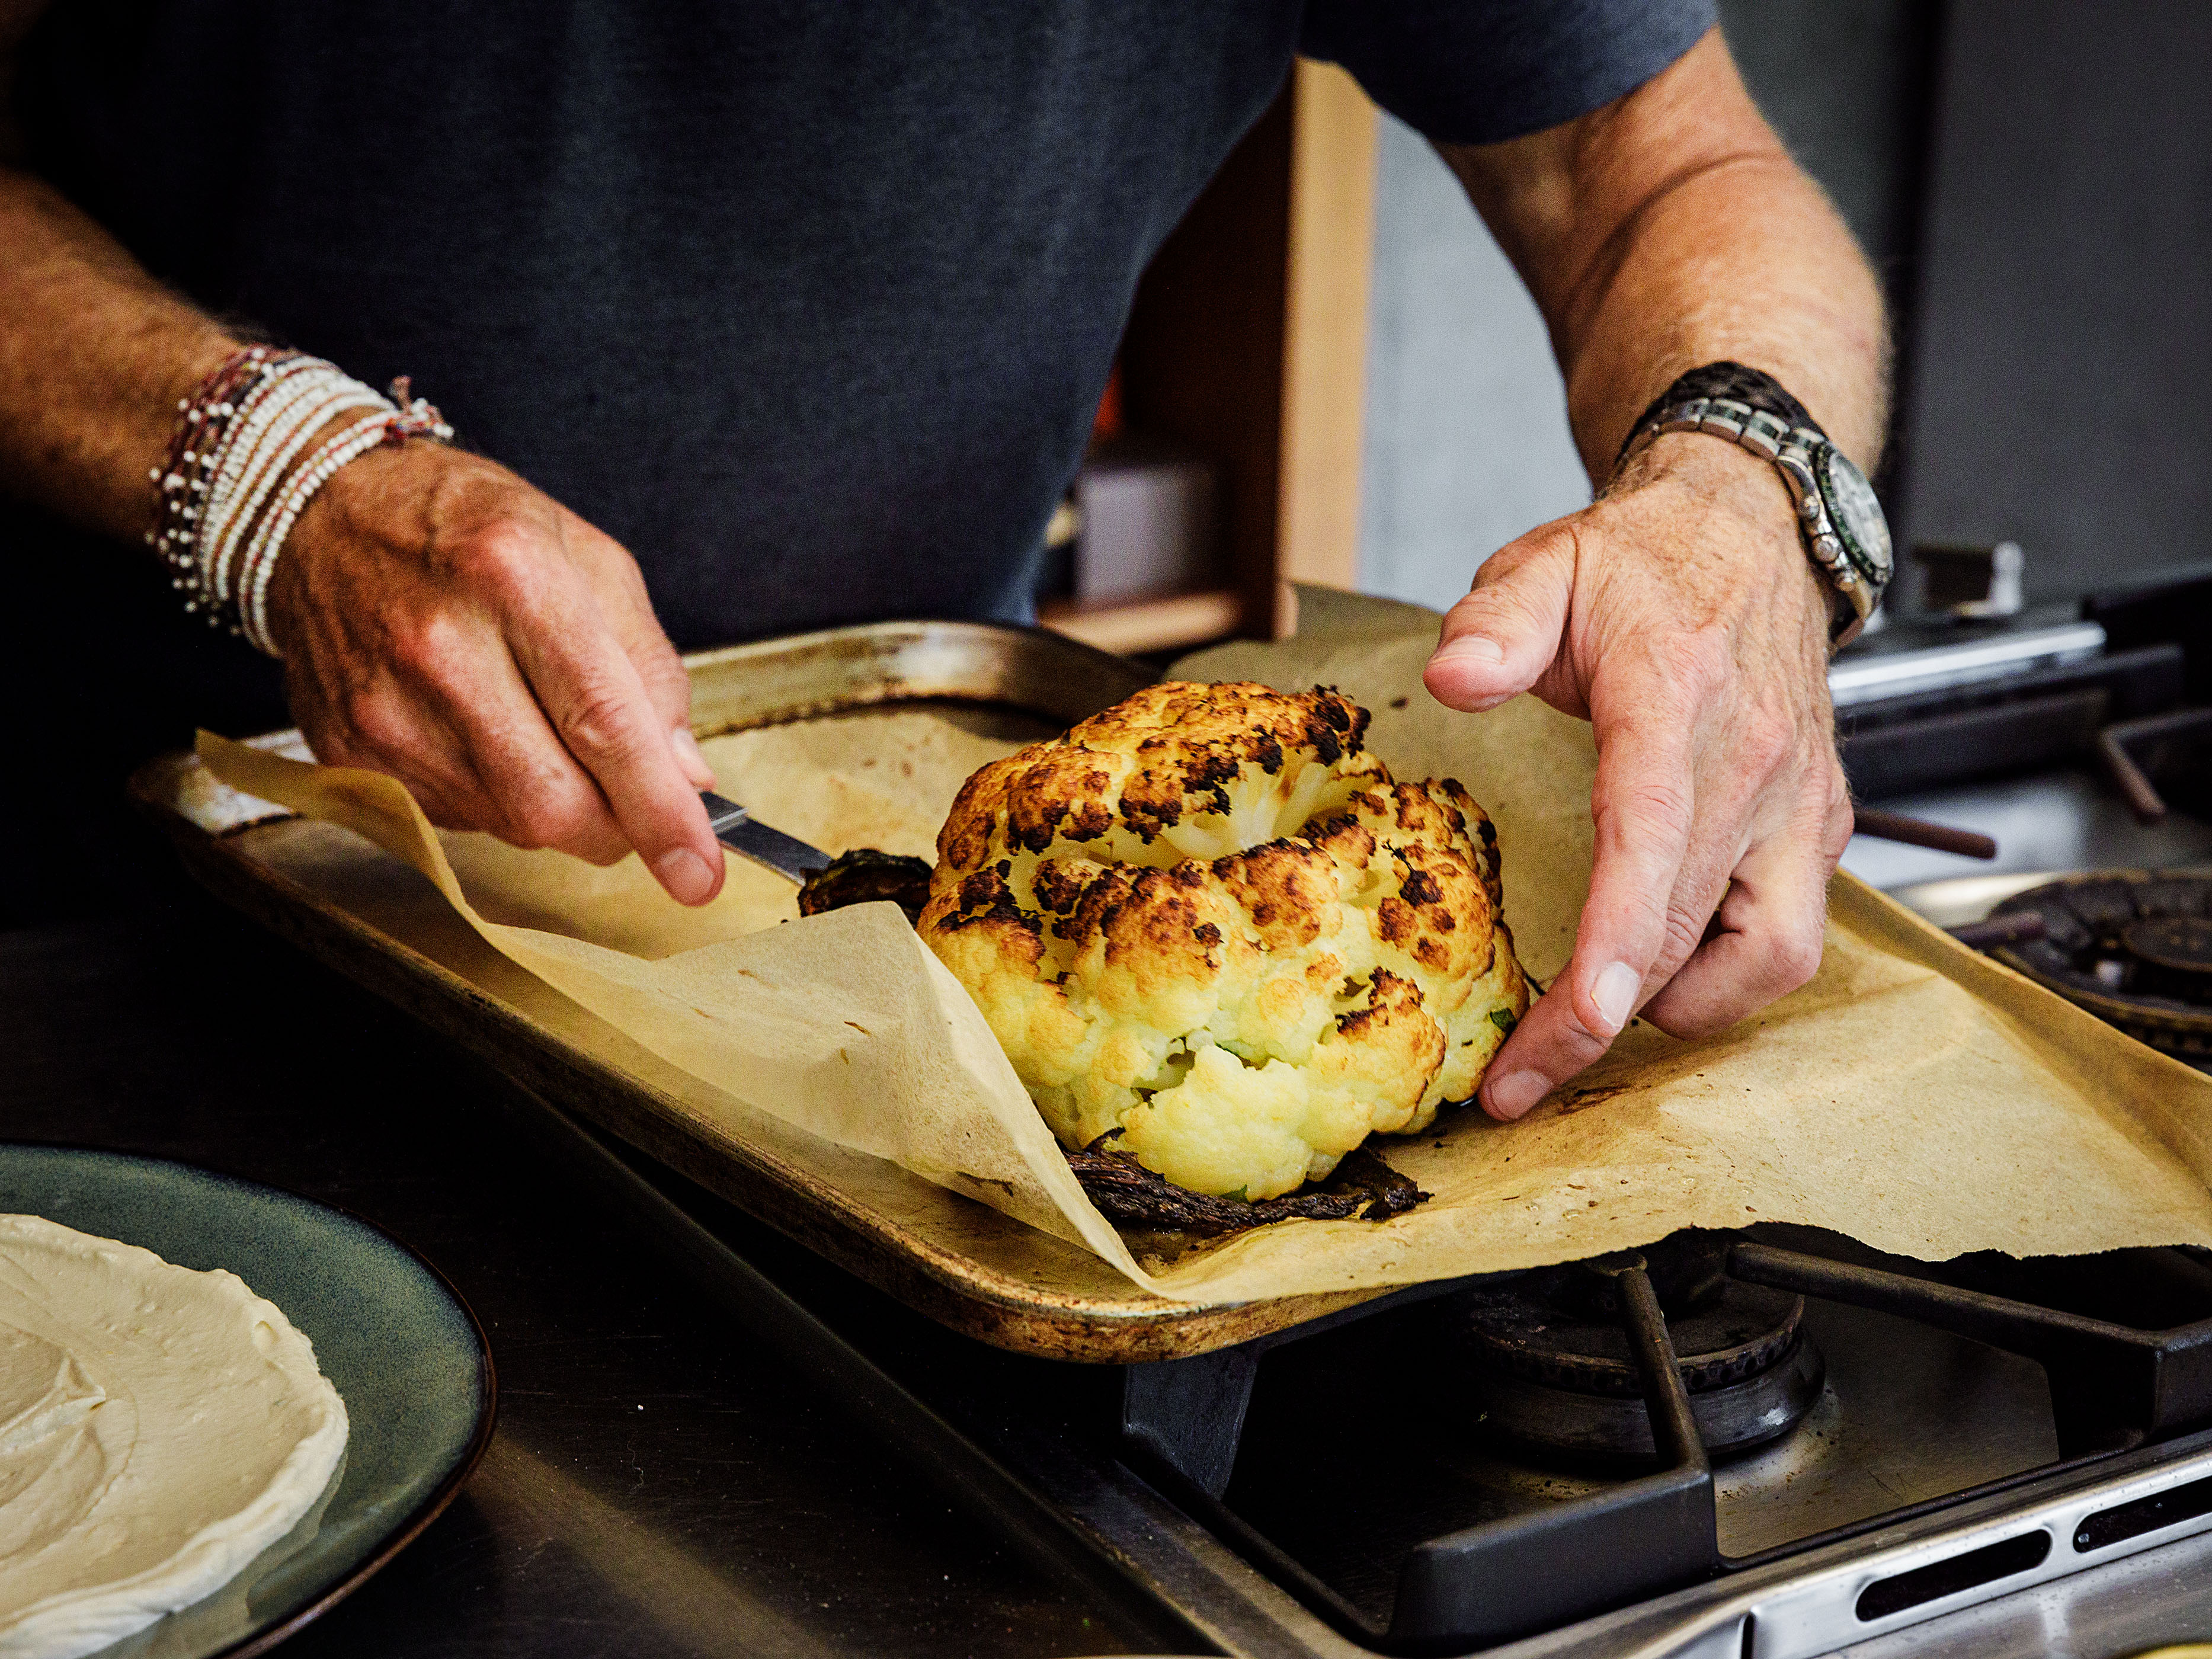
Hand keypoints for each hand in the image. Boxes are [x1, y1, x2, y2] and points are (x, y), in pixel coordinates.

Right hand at [267, 439, 727, 904]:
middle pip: (553, 803)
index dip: (661, 813)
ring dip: (555, 808)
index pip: (605, 726)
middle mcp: (441, 647)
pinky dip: (495, 799)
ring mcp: (384, 706)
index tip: (699, 871)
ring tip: (542, 732)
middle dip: (615, 828)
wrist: (323, 515)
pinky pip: (453, 818)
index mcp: (514, 578)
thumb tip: (687, 777)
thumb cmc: (470, 528)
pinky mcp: (348, 749)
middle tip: (636, 804)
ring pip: (508, 823)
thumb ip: (649, 668)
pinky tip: (483, 736)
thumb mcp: (589, 559)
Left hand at [1424, 435, 1852, 1117]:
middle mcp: (1754, 764)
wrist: (1751, 535)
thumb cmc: (1639, 566)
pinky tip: (1659, 972)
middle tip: (1516, 1083)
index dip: (1619, 942)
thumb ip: (1493, 624)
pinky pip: (1787, 940)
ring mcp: (1798, 805)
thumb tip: (1455, 680)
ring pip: (1768, 958)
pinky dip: (1727, 979)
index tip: (1576, 1020)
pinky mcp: (1818, 830)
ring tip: (1592, 1020)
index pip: (1654, 838)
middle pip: (1688, 928)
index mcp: (1677, 698)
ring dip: (1681, 1009)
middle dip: (1601, 1024)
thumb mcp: (1543, 566)